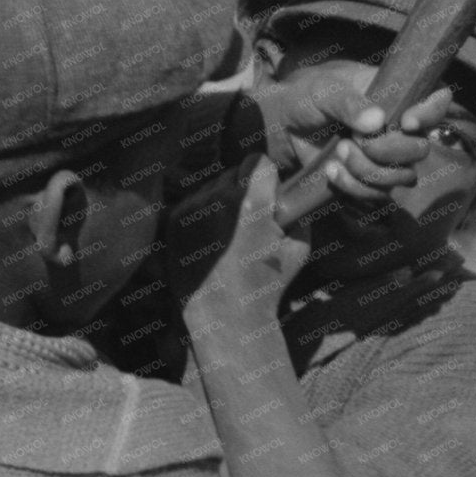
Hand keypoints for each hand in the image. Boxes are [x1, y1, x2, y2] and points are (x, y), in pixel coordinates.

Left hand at [193, 156, 311, 314]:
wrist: (224, 315)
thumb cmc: (267, 286)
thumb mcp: (299, 250)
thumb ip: (301, 215)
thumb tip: (297, 196)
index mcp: (251, 204)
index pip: (258, 160)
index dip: (267, 175)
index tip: (270, 193)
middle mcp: (217, 200)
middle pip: (235, 171)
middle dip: (246, 188)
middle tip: (252, 216)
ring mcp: (192, 208)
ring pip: (212, 185)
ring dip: (224, 199)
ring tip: (230, 231)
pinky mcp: (174, 219)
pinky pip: (194, 201)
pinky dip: (204, 212)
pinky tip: (212, 239)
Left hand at [257, 76, 457, 202]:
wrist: (285, 130)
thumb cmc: (307, 100)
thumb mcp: (323, 91)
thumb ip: (348, 102)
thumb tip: (377, 121)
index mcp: (397, 96)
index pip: (435, 101)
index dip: (430, 114)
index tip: (407, 122)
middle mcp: (400, 128)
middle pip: (419, 150)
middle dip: (387, 151)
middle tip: (354, 140)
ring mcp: (388, 158)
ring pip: (402, 178)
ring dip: (368, 171)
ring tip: (338, 152)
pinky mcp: (372, 182)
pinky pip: (378, 195)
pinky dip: (353, 187)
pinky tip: (331, 171)